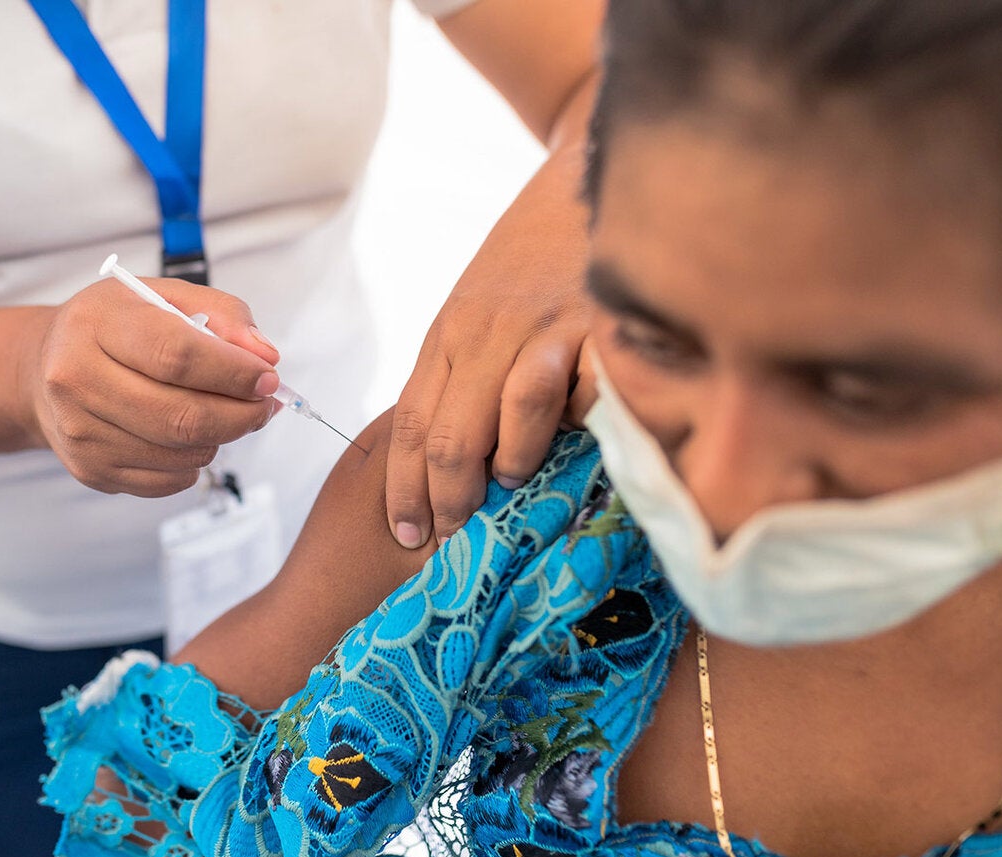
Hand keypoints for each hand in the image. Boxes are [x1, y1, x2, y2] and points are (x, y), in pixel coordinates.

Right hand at [27, 274, 282, 496]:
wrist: (45, 369)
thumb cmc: (114, 328)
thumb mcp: (163, 296)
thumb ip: (223, 315)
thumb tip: (264, 357)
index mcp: (95, 324)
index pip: (177, 355)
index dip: (234, 372)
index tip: (268, 377)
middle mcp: (75, 379)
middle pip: (182, 415)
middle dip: (240, 415)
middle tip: (263, 406)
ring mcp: (79, 432)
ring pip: (180, 454)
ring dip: (219, 439)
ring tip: (221, 414)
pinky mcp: (89, 470)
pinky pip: (167, 481)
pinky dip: (193, 463)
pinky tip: (187, 436)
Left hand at [385, 166, 591, 547]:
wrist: (584, 175)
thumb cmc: (533, 255)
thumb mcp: (479, 308)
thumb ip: (464, 371)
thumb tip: (454, 457)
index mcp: (451, 333)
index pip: (411, 423)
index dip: (403, 486)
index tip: (403, 534)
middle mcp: (487, 333)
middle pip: (449, 433)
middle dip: (444, 497)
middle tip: (450, 536)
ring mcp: (543, 326)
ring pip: (509, 415)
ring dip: (509, 463)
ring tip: (512, 483)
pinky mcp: (599, 322)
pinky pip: (583, 390)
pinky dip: (578, 420)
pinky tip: (581, 431)